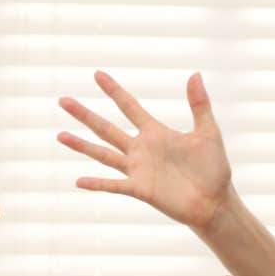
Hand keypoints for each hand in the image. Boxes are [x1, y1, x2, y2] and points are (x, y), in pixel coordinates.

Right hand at [58, 71, 234, 230]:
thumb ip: (199, 104)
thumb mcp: (208, 132)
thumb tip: (195, 74)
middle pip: (106, 128)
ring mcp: (137, 170)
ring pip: (103, 154)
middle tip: (63, 100)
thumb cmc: (213, 168)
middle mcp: (141, 149)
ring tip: (60, 135)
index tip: (97, 74)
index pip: (129, 107)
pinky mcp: (139, 189)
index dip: (114, 90)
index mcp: (156, 133)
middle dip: (85, 114)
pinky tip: (78, 180)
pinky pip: (114, 185)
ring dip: (81, 145)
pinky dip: (97, 183)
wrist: (214, 202)